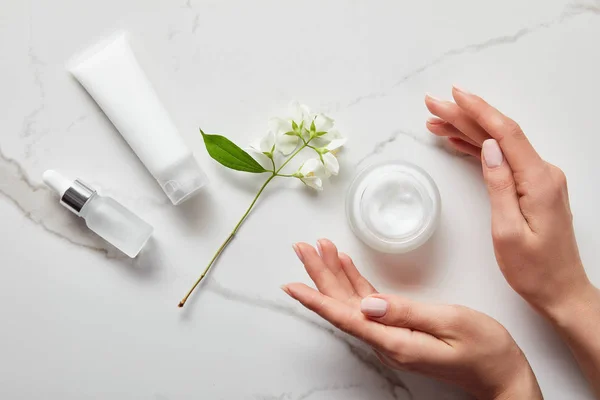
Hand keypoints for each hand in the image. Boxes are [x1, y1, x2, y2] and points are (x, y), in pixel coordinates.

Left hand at [283, 240, 541, 399]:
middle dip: (319, 275)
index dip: (316, 299)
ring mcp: (392, 336)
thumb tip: (367, 304)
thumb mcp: (451, 323)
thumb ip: (406, 312)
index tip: (291, 284)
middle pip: (342, 305)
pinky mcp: (401, 330)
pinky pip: (368, 304)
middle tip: (303, 248)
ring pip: (352, 302)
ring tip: (320, 249)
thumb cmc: (485, 350)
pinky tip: (347, 266)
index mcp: (395, 341)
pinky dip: (356, 282)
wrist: (501, 374)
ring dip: (334, 275)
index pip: (345, 316)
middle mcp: (387, 341)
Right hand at [424, 86, 591, 317]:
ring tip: (436, 122)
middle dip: (464, 116)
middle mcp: (543, 173)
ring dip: (467, 131)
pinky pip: (503, 160)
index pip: (505, 133)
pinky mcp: (532, 188)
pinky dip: (478, 149)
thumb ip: (499, 185)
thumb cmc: (533, 269)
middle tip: (432, 105)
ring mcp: (539, 179)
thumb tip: (488, 148)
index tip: (453, 95)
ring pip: (498, 145)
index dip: (478, 110)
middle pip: (498, 134)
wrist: (560, 290)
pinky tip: (458, 142)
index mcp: (538, 181)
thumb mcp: (508, 231)